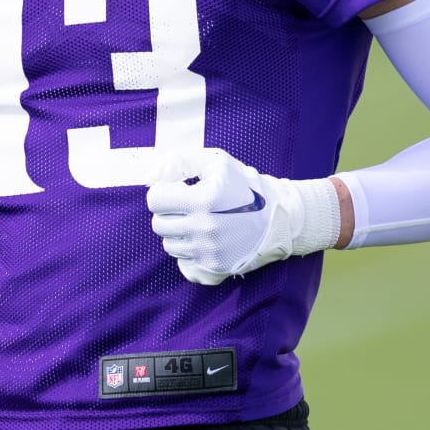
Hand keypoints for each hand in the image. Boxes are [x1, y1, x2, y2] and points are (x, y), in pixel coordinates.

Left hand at [145, 149, 342, 285]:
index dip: (164, 191)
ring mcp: (208, 251)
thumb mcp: (216, 162)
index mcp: (202, 200)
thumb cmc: (245, 185)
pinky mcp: (214, 267)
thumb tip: (150, 175)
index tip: (179, 189)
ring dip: (178, 232)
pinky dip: (189, 250)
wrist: (280, 217)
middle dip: (169, 212)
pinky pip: (183, 262)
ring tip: (198, 222)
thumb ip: (180, 162)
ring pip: (169, 245)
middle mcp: (203, 229)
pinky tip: (204, 239)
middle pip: (159, 224)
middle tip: (188, 206)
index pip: (155, 199)